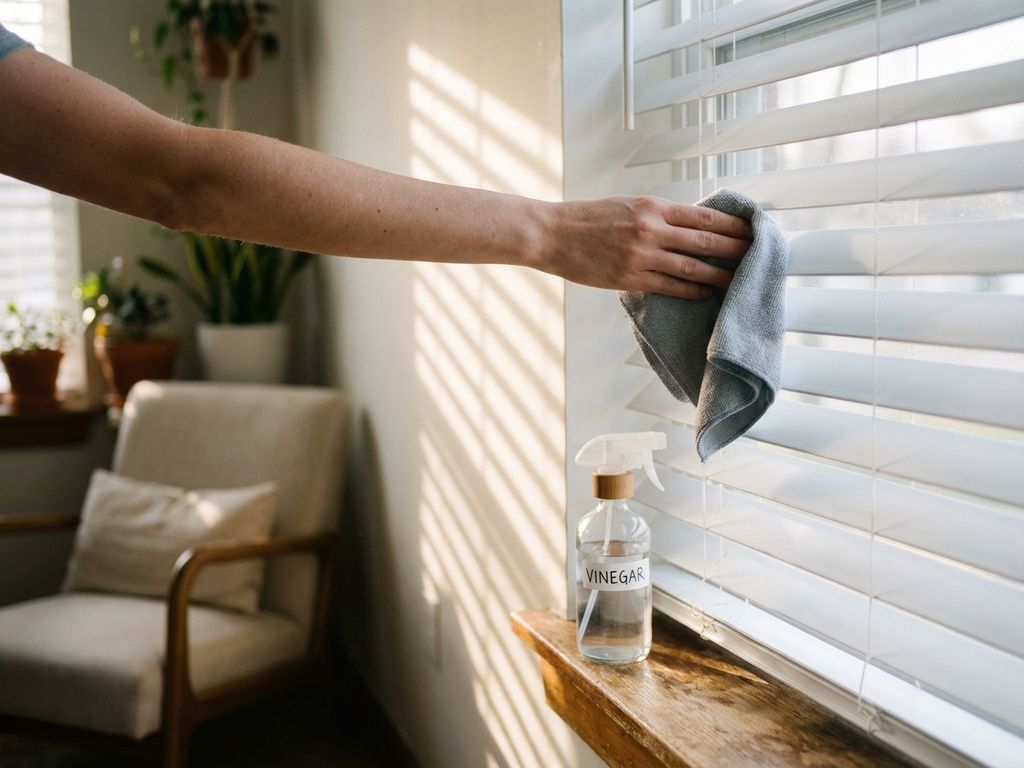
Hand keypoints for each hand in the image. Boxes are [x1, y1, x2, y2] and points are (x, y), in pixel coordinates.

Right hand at [541, 195, 752, 297]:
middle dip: (736, 250)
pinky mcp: (630, 279)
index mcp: (652, 206)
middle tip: (758, 256)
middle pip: (705, 242)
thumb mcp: (626, 204)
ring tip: (739, 279)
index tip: (752, 230)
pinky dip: (692, 291)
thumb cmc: (587, 218)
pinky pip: (670, 287)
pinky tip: (706, 293)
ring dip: (720, 275)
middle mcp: (651, 230)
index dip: (732, 225)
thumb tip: (690, 226)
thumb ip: (657, 215)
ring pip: (692, 268)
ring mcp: (641, 257)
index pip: (704, 216)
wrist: (552, 234)